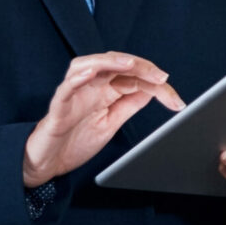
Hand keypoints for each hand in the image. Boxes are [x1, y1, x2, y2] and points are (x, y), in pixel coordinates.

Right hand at [22, 52, 181, 186]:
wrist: (48, 163)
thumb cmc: (76, 140)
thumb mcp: (112, 123)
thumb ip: (129, 104)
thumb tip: (153, 89)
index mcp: (105, 90)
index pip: (133, 77)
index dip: (157, 85)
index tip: (176, 101)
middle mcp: (90, 86)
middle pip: (115, 64)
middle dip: (140, 67)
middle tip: (161, 77)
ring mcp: (73, 93)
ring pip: (88, 65)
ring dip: (109, 61)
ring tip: (129, 63)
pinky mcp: (58, 106)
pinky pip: (66, 87)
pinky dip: (78, 78)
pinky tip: (91, 72)